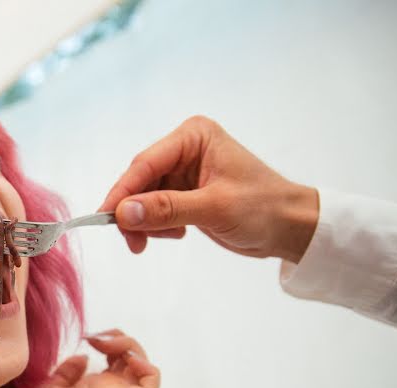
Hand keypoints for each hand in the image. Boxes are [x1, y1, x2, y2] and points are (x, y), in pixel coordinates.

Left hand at [0, 330, 158, 387]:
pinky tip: (128, 359)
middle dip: (121, 339)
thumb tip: (82, 357)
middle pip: (134, 360)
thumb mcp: (49, 385)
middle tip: (97, 338)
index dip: (109, 340)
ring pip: (146, 370)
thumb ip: (67, 372)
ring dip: (133, 348)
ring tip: (108, 345)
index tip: (88, 336)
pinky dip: (148, 370)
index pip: (117, 360)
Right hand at [99, 115, 319, 262]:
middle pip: (140, 180)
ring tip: (167, 238)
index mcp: (193, 137)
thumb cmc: (262, 209)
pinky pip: (155, 209)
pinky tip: (178, 234)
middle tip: (133, 242)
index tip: (107, 218)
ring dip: (146, 222)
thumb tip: (123, 213)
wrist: (290, 228)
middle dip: (134, 212)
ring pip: (144, 197)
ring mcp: (184, 172)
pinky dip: (158, 226)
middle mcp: (185, 149)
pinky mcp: (185, 193)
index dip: (123, 192)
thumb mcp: (213, 208)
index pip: (146, 163)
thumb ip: (166, 209)